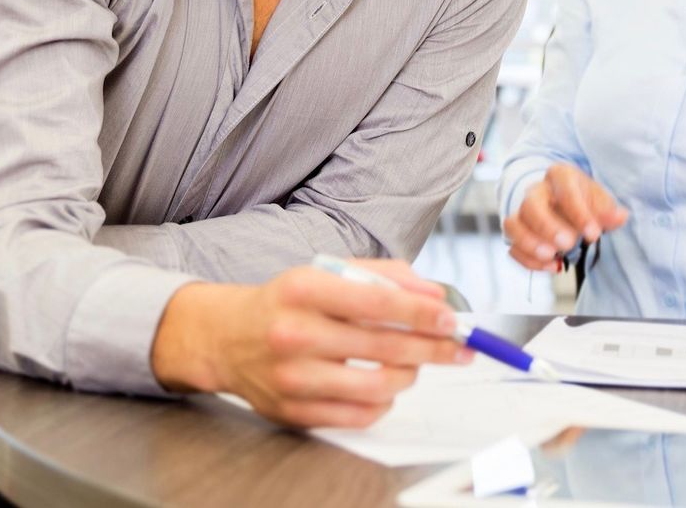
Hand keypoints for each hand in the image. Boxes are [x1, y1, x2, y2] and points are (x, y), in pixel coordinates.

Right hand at [151, 259, 469, 429]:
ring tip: (415, 364)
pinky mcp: (292, 411)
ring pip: (377, 386)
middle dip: (434, 348)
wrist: (226, 338)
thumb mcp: (330, 271)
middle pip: (385, 347)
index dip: (423, 313)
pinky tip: (386, 386)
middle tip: (459, 347)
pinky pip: (358, 415)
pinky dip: (384, 402)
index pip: (379, 303)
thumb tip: (436, 296)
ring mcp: (292, 377)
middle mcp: (294, 333)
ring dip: (410, 376)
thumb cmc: (288, 301)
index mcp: (305, 289)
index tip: (452, 319)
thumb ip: (386, 276)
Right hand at [502, 164, 626, 272]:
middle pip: (531, 205)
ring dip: (530, 243)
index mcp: (559, 176)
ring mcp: (523, 212)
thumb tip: (620, 217)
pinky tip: (552, 266)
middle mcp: (537, 191)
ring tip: (552, 256)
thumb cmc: (584, 200)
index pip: (564, 189)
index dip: (578, 212)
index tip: (594, 233)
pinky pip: (513, 247)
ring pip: (513, 224)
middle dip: (548, 227)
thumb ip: (608, 211)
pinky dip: (528, 260)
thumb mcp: (599, 200)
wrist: (564, 202)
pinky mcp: (517, 233)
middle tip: (568, 244)